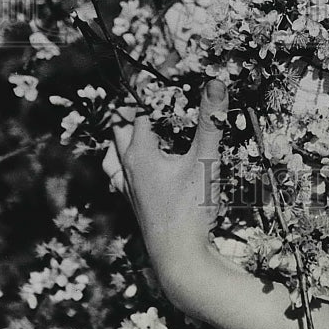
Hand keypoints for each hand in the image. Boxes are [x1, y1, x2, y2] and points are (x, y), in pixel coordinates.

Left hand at [104, 80, 228, 283]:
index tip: (170, 68)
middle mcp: (127, 167)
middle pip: (119, 127)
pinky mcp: (135, 204)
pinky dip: (122, 162)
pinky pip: (117, 176)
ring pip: (112, 153)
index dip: (155, 87)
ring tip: (133, 124)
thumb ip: (210, 120)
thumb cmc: (191, 210)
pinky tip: (133, 166)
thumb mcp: (205, 160)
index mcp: (139, 153)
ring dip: (121, 135)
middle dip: (133, 106)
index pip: (141, 108)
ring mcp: (128, 188)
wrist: (180, 261)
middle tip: (150, 91)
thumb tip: (215, 81)